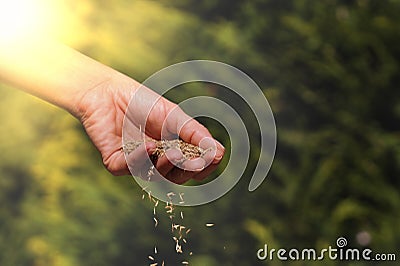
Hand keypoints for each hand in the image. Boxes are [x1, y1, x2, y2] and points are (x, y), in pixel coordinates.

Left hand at [75, 73, 224, 183]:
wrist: (109, 91)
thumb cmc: (143, 102)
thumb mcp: (175, 116)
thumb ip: (195, 134)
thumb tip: (220, 152)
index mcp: (171, 150)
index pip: (191, 167)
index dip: (203, 167)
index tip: (212, 159)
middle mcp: (154, 160)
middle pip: (175, 177)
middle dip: (186, 170)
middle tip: (194, 160)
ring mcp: (135, 162)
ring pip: (153, 176)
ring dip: (165, 165)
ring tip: (173, 152)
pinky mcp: (115, 162)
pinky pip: (128, 168)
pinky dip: (139, 159)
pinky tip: (147, 147)